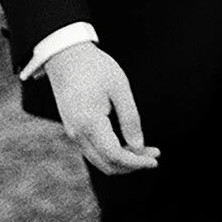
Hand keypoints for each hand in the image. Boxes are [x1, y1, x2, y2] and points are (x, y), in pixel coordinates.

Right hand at [45, 43, 161, 173]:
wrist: (66, 56)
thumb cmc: (95, 68)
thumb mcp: (120, 88)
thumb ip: (130, 119)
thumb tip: (139, 147)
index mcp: (90, 122)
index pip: (115, 155)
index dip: (137, 162)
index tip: (155, 160)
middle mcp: (77, 133)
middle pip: (107, 164)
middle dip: (132, 165)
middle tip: (154, 155)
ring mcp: (73, 133)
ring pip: (99, 161)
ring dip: (123, 161)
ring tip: (145, 150)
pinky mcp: (73, 129)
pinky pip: (93, 151)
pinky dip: (111, 154)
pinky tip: (128, 144)